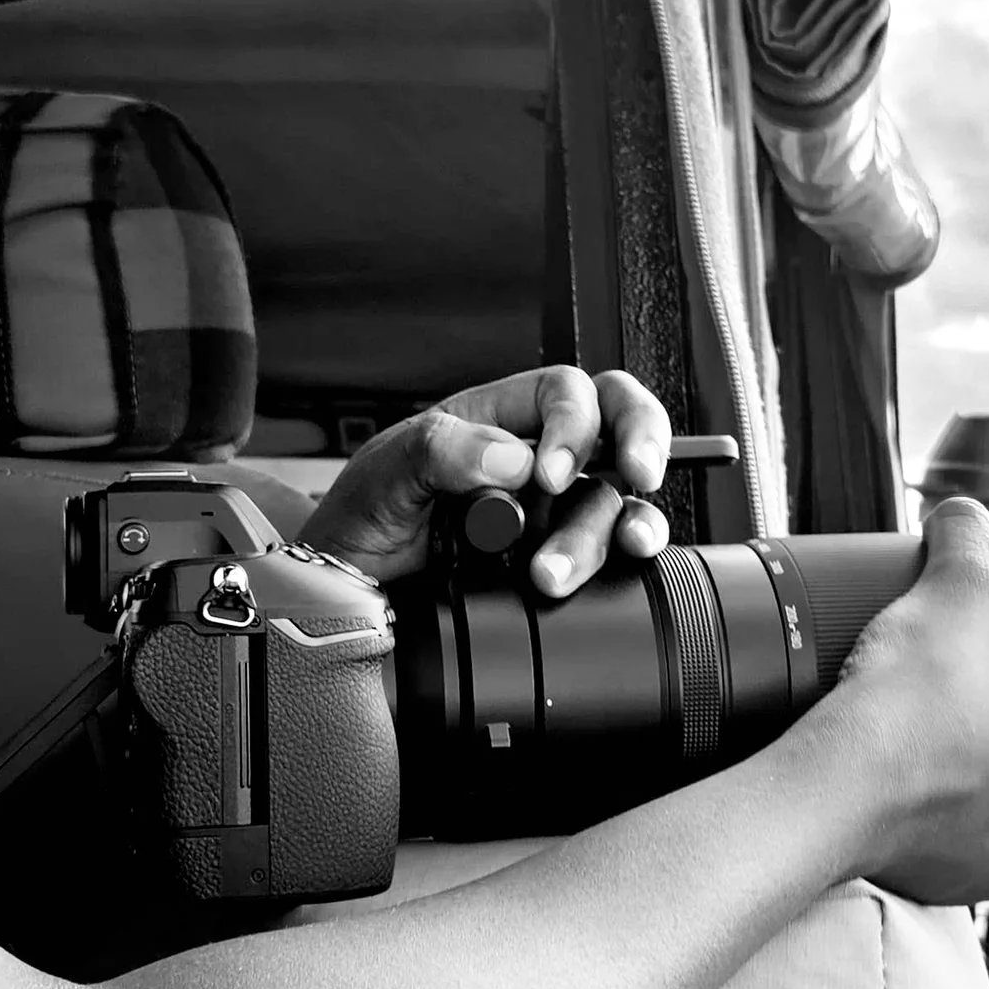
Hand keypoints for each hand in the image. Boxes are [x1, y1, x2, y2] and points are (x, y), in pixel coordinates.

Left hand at [298, 366, 672, 597]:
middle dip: (642, 441)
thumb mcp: (384, 473)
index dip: (573, 423)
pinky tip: (621, 565)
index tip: (549, 473)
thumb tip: (514, 459)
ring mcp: (552, 513)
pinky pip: (615, 552)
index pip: (565, 392)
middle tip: (636, 473)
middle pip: (619, 425)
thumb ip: (439, 450)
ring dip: (602, 533)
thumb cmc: (361, 522)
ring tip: (550, 573)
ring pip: (616, 501)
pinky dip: (627, 558)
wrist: (346, 597)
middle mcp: (537, 460)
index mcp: (498, 419)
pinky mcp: (560, 561)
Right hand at [817, 499, 988, 905]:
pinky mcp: (929, 886)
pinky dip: (927, 840)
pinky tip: (899, 796)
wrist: (847, 773)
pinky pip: (941, 867)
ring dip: (982, 822)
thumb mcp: (957, 591)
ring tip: (941, 770)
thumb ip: (968, 543)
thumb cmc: (926, 691)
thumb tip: (962, 511)